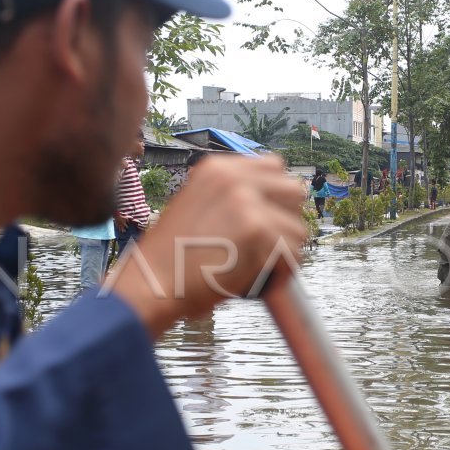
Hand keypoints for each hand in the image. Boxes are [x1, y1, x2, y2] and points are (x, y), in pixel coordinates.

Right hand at [108, 154, 305, 335]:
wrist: (151, 283)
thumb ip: (228, 197)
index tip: (267, 221)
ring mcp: (248, 202)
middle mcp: (234, 178)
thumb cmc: (170, 257)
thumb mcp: (194, 205)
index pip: (274, 167)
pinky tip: (258, 282)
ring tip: (258, 268)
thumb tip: (269, 204)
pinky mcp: (257, 231)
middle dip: (286, 221)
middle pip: (294, 192)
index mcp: (217, 169)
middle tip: (267, 247)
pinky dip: (280, 275)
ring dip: (284, 254)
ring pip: (298, 229)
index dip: (276, 198)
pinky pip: (292, 256)